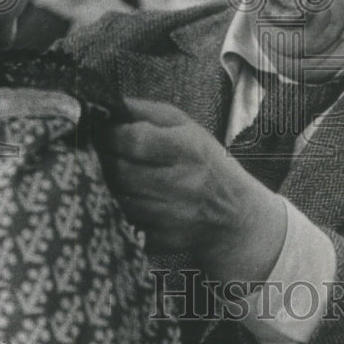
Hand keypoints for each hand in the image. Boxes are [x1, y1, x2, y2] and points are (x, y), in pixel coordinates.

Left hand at [99, 99, 287, 283]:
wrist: (235, 216)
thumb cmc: (207, 162)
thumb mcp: (187, 127)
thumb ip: (147, 112)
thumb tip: (110, 103)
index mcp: (188, 148)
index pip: (134, 140)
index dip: (111, 135)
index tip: (107, 133)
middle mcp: (182, 183)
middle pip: (120, 171)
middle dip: (107, 161)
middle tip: (110, 155)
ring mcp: (173, 215)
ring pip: (118, 198)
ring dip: (114, 187)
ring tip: (127, 178)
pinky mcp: (163, 240)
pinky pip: (126, 223)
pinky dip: (125, 212)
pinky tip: (139, 203)